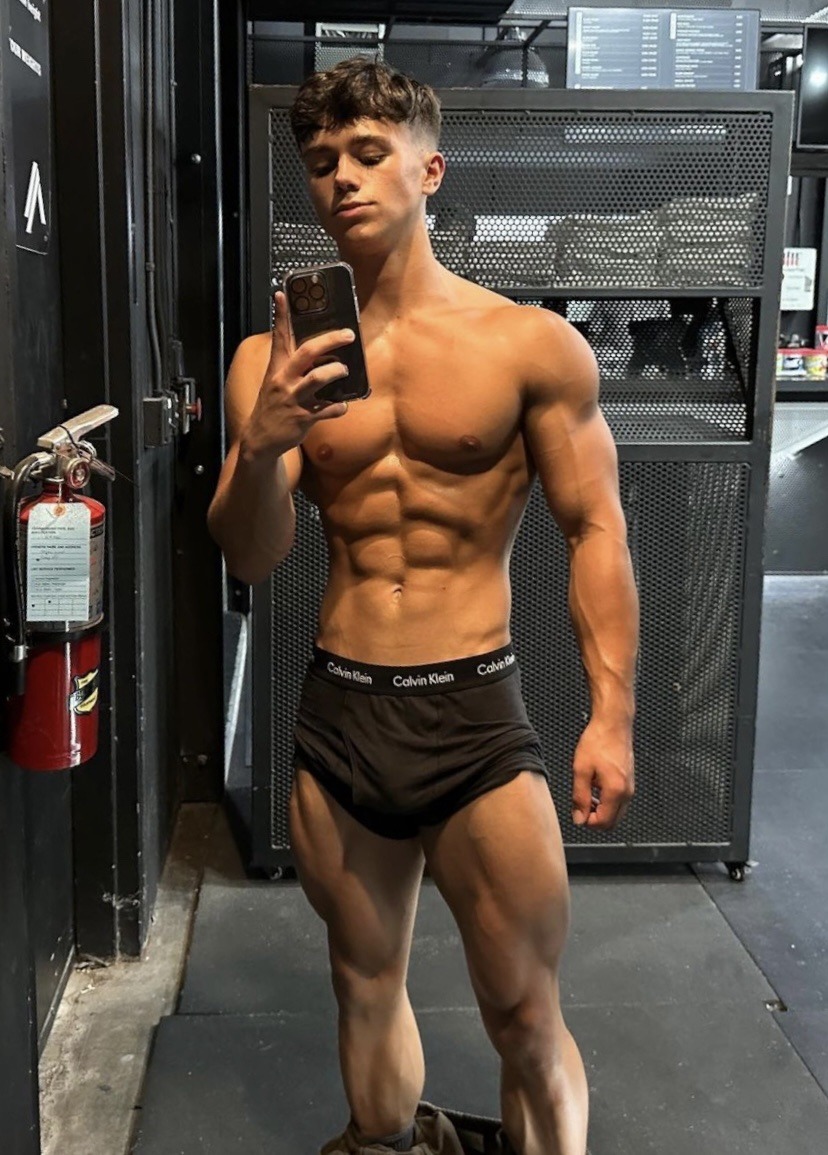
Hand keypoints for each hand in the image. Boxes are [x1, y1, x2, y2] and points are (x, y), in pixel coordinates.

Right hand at [242, 292, 353, 458]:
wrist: (261, 439)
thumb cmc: (273, 407)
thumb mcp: (274, 382)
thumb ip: (291, 367)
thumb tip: (317, 352)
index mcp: (277, 369)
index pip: (279, 337)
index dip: (281, 315)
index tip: (282, 294)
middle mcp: (284, 381)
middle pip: (307, 352)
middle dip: (330, 340)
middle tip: (347, 335)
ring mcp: (294, 399)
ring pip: (319, 377)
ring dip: (337, 372)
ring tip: (345, 372)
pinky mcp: (304, 418)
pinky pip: (329, 409)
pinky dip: (340, 407)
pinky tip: (342, 406)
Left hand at [571, 718, 634, 830]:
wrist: (613, 724)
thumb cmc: (598, 741)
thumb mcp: (581, 770)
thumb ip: (580, 797)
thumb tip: (579, 818)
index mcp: (615, 790)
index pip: (604, 823)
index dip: (588, 822)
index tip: (578, 813)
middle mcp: (627, 792)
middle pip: (613, 822)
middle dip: (596, 819)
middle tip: (582, 806)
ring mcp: (630, 787)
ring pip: (617, 812)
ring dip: (602, 810)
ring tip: (588, 794)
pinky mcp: (630, 781)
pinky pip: (620, 801)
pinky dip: (608, 802)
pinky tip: (596, 787)